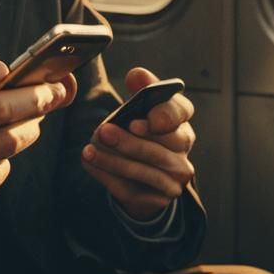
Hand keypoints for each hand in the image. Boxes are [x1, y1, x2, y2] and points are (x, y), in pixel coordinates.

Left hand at [81, 66, 195, 220]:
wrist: (137, 170)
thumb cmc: (136, 127)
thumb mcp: (139, 105)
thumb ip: (140, 87)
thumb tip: (137, 75)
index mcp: (180, 121)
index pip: (182, 112)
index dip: (163, 116)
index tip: (137, 120)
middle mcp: (182, 151)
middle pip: (161, 147)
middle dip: (130, 142)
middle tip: (103, 132)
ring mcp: (174, 179)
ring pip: (146, 171)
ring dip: (115, 160)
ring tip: (90, 150)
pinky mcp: (158, 199)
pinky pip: (133, 189)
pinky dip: (108, 175)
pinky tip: (90, 163)